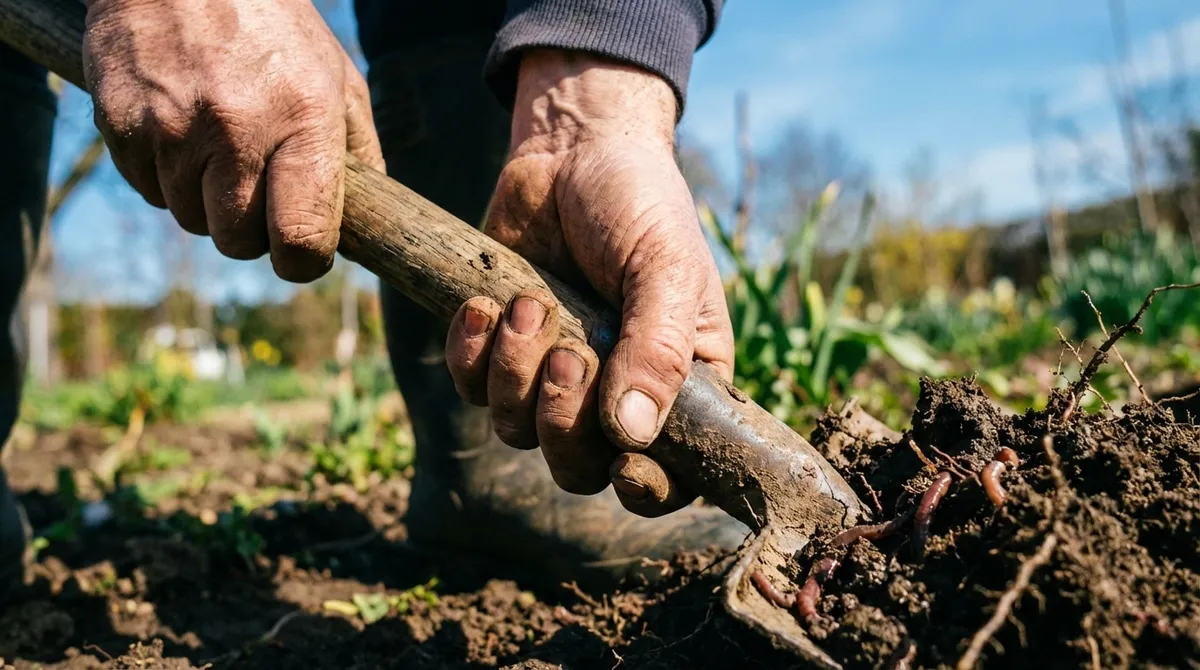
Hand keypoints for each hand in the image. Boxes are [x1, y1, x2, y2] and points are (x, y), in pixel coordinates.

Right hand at [82, 0, 384, 281]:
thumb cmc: (272, 27)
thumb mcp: (336, 78)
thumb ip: (358, 153)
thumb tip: (365, 226)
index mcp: (302, 118)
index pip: (300, 238)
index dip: (303, 259)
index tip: (302, 250)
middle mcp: (236, 129)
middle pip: (239, 242)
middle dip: (252, 230)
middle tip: (258, 189)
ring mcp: (173, 129)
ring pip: (191, 220)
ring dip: (207, 201)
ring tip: (219, 146)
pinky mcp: (122, 125)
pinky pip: (149, 192)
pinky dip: (167, 176)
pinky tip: (181, 129)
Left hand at [444, 50, 733, 516]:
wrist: (572, 147)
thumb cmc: (638, 203)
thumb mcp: (665, 267)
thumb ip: (656, 349)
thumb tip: (631, 435)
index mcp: (676, 383)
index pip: (669, 474)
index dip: (646, 489)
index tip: (624, 465)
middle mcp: (614, 391)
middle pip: (579, 467)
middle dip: (563, 422)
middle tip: (568, 354)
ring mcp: (554, 373)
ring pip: (518, 430)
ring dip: (515, 374)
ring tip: (526, 304)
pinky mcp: (500, 347)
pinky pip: (471, 388)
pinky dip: (471, 354)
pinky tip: (483, 304)